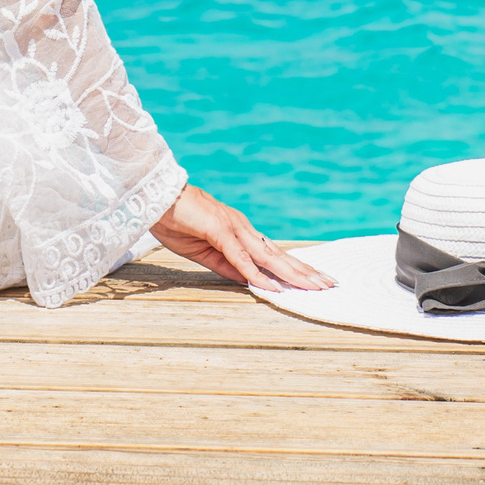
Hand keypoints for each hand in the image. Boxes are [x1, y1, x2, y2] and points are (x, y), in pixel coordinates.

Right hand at [149, 185, 334, 291]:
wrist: (155, 198)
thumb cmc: (177, 222)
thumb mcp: (204, 252)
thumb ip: (229, 266)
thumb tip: (251, 281)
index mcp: (240, 233)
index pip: (273, 255)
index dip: (295, 268)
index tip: (314, 280)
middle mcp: (243, 229)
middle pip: (279, 255)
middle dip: (305, 272)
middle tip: (329, 285)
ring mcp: (233, 228)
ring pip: (268, 256)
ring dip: (292, 273)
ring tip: (313, 286)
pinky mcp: (218, 230)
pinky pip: (240, 257)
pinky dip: (257, 273)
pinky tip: (272, 285)